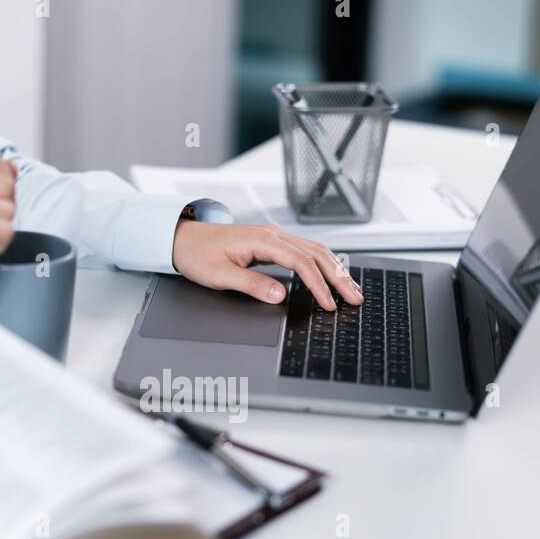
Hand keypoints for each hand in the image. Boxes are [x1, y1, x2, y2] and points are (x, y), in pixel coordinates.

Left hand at [171, 220, 362, 310]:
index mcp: (263, 240)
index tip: (328, 304)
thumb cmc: (199, 255)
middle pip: (317, 253)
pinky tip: (333, 275)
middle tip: (355, 298)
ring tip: (352, 289)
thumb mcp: (220, 276)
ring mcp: (275, 236)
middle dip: (339, 277)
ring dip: (336, 270)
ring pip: (316, 250)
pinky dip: (324, 264)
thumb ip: (252, 285)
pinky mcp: (274, 242)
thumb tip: (281, 295)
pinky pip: (306, 251)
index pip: (301, 262)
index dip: (318, 285)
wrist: (184, 238)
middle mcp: (274, 234)